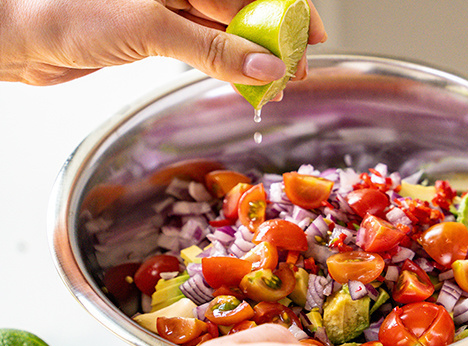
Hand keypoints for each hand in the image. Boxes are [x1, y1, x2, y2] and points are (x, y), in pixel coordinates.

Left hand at [0, 0, 325, 85]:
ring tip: (275, 87)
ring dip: (254, 61)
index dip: (289, 12)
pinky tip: (245, 83)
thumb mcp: (151, 28)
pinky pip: (208, 49)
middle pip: (246, 11)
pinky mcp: (159, 34)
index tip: (312, 39)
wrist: (18, 36)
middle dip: (276, 42)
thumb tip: (266, 65)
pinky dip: (229, 68)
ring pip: (229, 33)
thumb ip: (212, 48)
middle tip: (296, 74)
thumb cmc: (68, 11)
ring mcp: (171, 9)